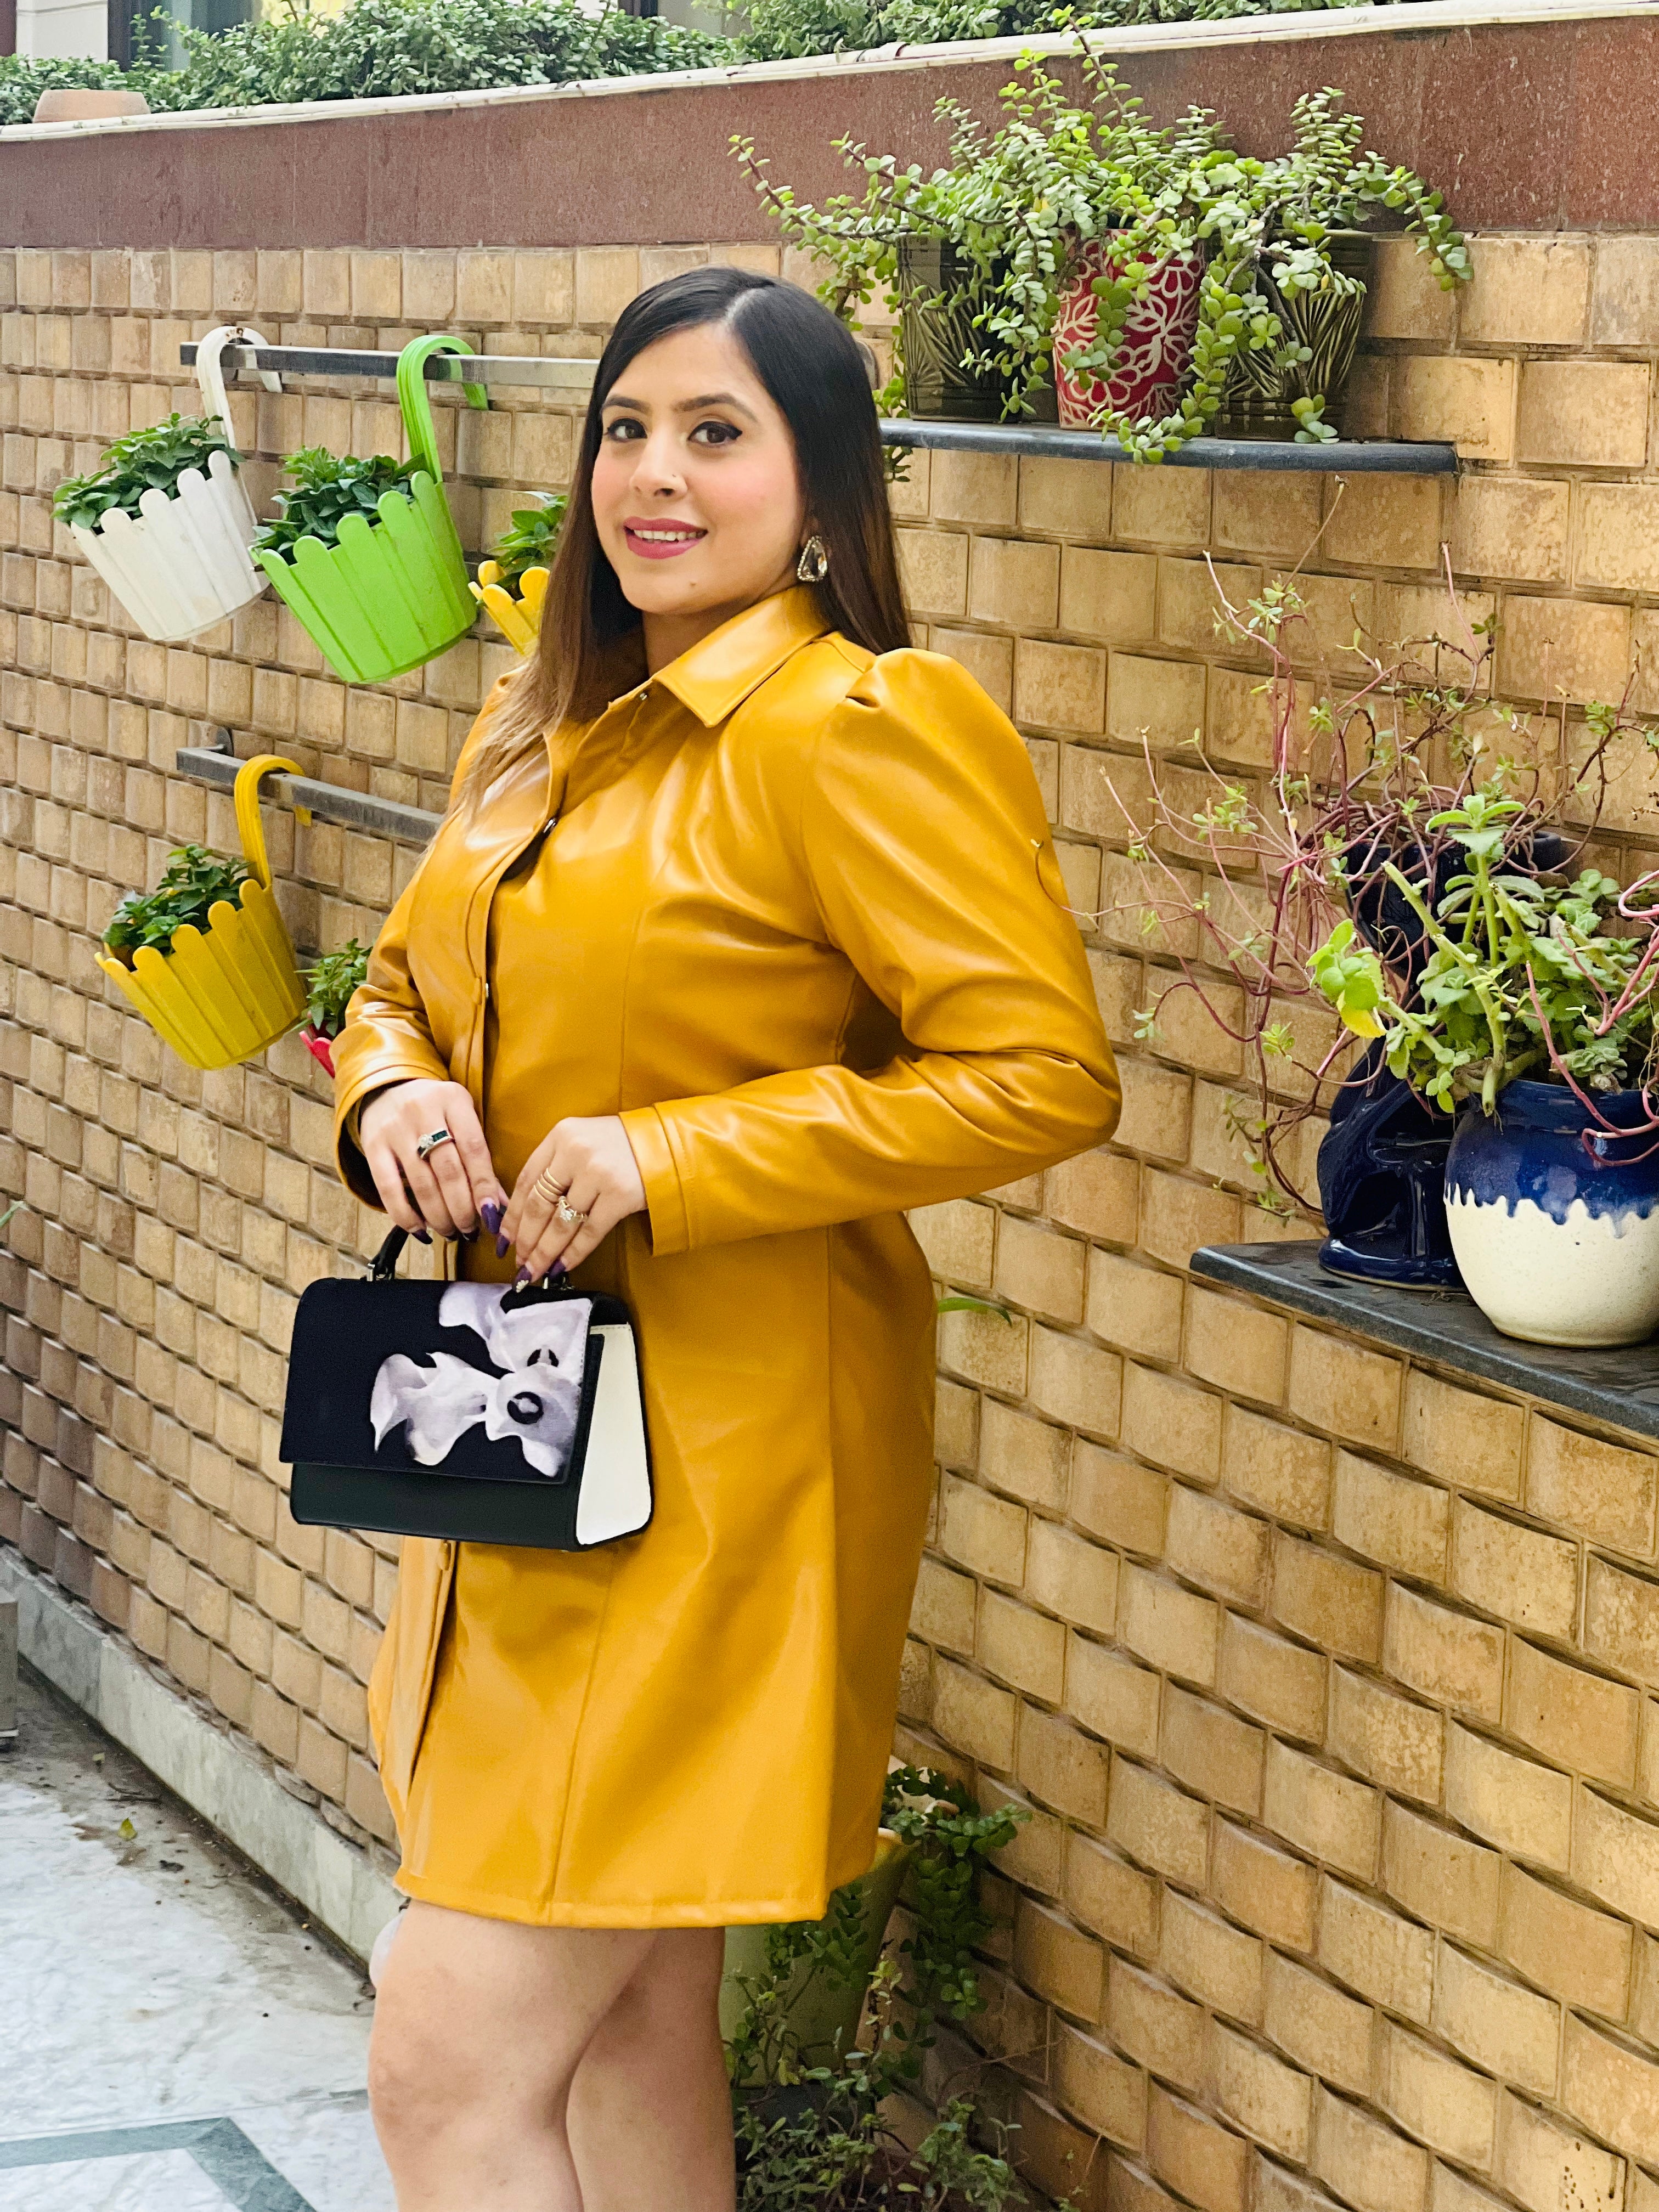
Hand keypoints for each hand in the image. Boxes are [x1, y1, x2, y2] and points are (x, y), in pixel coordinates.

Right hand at [359, 1079, 506, 1241]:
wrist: (386, 1088)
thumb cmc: (436, 1111)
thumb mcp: (461, 1118)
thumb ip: (479, 1158)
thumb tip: (499, 1206)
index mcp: (453, 1100)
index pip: (474, 1149)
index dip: (484, 1186)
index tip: (492, 1216)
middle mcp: (423, 1111)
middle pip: (448, 1171)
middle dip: (462, 1209)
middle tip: (470, 1230)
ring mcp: (395, 1129)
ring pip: (421, 1184)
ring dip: (439, 1216)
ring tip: (451, 1232)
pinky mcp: (372, 1146)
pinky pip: (388, 1189)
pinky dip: (406, 1216)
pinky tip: (420, 1231)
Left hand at [501, 1116, 646, 1282]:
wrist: (670, 1144)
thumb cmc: (624, 1146)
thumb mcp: (583, 1141)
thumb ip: (557, 1166)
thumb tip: (527, 1214)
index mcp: (561, 1135)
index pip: (525, 1180)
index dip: (512, 1215)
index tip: (505, 1239)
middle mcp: (575, 1152)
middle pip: (538, 1204)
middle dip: (525, 1239)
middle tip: (517, 1262)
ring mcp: (597, 1173)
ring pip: (560, 1223)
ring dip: (543, 1253)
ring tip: (533, 1272)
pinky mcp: (620, 1195)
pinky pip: (588, 1233)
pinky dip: (572, 1254)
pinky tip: (561, 1267)